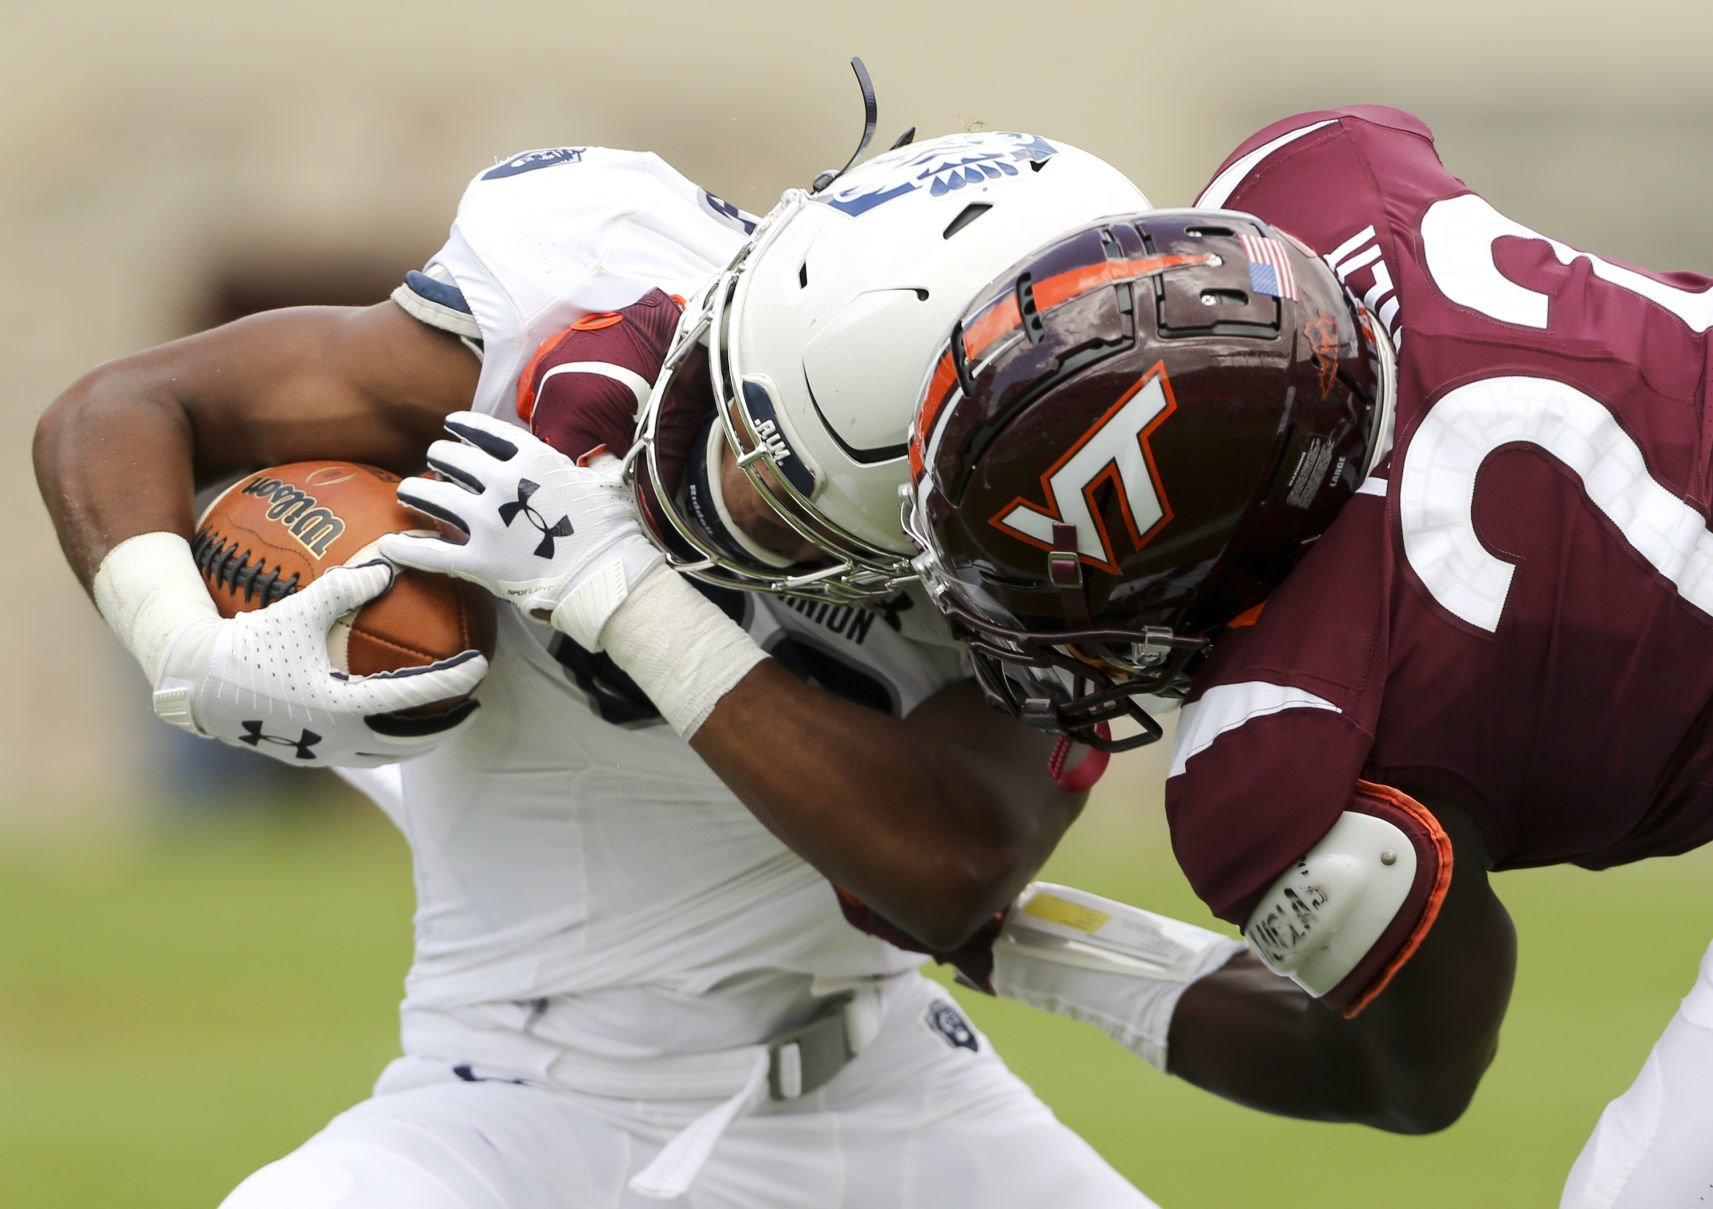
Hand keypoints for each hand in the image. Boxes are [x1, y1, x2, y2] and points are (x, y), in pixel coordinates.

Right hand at [151, 561, 488, 768]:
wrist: (194, 686)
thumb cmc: (246, 645)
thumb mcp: (299, 611)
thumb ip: (346, 587)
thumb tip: (389, 566)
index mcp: (343, 707)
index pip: (416, 697)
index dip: (454, 681)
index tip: (480, 666)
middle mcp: (338, 739)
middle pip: (412, 742)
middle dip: (448, 727)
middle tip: (473, 706)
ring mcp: (322, 753)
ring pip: (386, 755)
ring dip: (418, 742)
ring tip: (437, 722)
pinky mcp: (305, 756)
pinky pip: (358, 754)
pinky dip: (383, 742)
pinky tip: (385, 722)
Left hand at [380, 411, 664, 650]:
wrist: (608, 576)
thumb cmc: (613, 530)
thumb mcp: (605, 483)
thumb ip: (593, 464)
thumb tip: (606, 455)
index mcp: (533, 460)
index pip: (485, 432)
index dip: (462, 426)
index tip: (450, 425)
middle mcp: (503, 484)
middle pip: (452, 459)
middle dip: (439, 456)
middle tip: (435, 461)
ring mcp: (488, 523)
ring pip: (433, 497)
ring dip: (415, 490)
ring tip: (407, 490)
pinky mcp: (480, 561)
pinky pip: (432, 554)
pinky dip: (407, 549)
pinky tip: (390, 545)